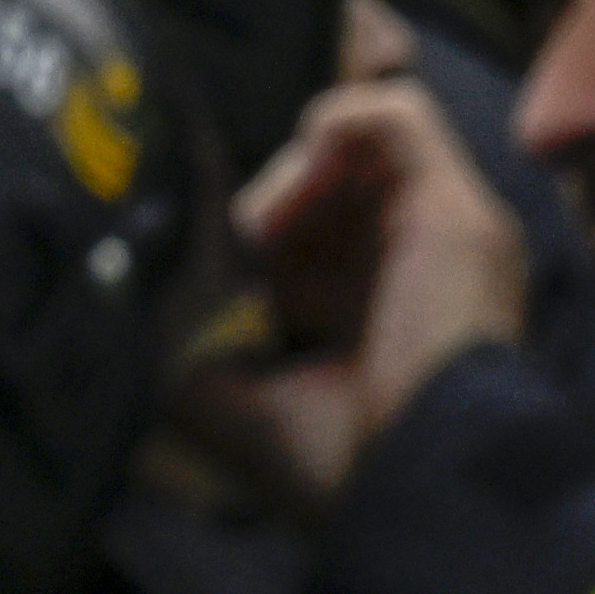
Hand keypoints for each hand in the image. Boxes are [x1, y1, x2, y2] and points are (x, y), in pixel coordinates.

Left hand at [169, 74, 532, 512]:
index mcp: (370, 316)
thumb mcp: (233, 401)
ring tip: (261, 225)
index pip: (313, 239)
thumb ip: (192, 337)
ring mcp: (439, 227)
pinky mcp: (453, 201)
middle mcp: (412, 264)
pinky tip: (296, 174)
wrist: (414, 478)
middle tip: (235, 244)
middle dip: (271, 198)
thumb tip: (141, 277)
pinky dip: (337, 124)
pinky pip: (398, 115)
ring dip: (296, 167)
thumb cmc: (338, 465)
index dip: (259, 232)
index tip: (209, 246)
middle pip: (336, 183)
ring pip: (362, 143)